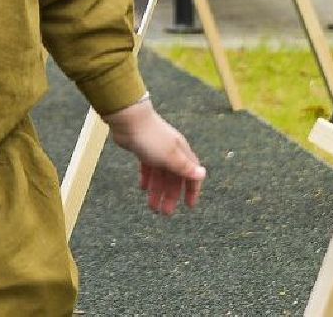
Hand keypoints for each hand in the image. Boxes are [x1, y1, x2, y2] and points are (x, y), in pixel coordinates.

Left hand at [105, 98, 204, 214]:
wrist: (129, 120)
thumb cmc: (152, 138)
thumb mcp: (170, 156)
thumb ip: (185, 167)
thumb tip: (203, 174)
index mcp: (181, 153)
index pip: (191, 174)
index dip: (192, 190)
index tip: (189, 206)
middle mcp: (171, 152)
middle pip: (174, 178)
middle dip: (171, 196)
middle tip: (165, 213)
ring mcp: (157, 151)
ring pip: (160, 175)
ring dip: (157, 191)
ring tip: (152, 207)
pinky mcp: (143, 149)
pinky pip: (148, 168)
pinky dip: (147, 179)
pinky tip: (143, 189)